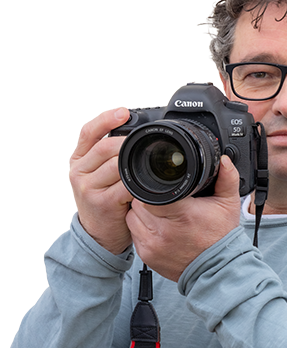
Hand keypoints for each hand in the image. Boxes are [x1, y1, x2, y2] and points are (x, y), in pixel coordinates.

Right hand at [69, 108, 133, 253]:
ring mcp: (89, 187)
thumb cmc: (105, 202)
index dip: (106, 119)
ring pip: (116, 164)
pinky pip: (125, 186)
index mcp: (78, 160)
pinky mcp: (102, 202)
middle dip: (129, 144)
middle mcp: (79, 171)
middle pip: (106, 147)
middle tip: (146, 147)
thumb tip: (132, 135)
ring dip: (135, 164)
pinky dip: (138, 183)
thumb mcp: (98, 176)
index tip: (123, 112)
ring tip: (147, 166)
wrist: (98, 235)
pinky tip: (146, 183)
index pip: (89, 132)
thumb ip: (107, 157)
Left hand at [125, 155, 240, 281]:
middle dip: (148, 196)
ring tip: (160, 212)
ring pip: (132, 215)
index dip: (153, 185)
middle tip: (163, 198)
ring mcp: (152, 245)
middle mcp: (164, 231)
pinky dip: (141, 227)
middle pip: (139, 201)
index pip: (151, 191)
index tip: (161, 185)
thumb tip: (223, 159)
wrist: (217, 270)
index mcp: (182, 214)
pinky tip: (157, 227)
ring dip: (141, 211)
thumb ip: (227, 178)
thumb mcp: (228, 205)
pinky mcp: (146, 255)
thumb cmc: (221, 237)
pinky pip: (133, 233)